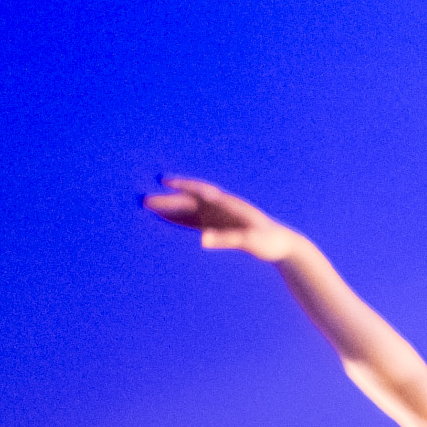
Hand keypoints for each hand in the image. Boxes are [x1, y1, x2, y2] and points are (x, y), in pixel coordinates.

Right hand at [142, 173, 312, 267]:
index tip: (163, 180)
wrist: (283, 245)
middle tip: (143, 200)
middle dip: (167, 200)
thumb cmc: (269, 241)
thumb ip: (226, 239)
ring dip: (169, 209)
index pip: (201, 192)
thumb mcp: (249, 241)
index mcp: (228, 205)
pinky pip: (194, 222)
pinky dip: (179, 220)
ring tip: (147, 207)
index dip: (182, 186)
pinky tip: (165, 220)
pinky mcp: (218, 227)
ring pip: (189, 210)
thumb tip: (202, 239)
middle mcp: (221, 208)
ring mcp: (218, 217)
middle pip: (189, 201)